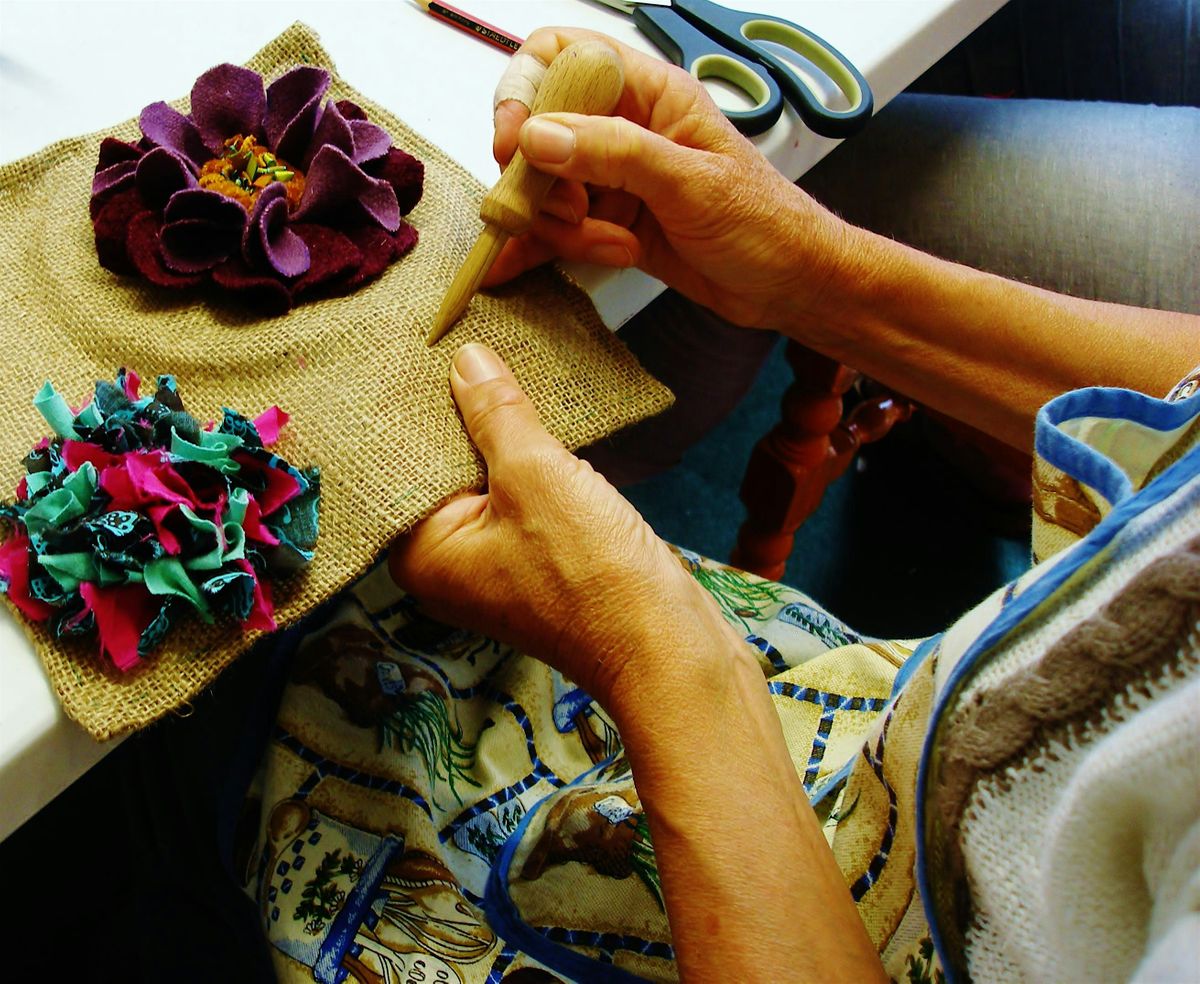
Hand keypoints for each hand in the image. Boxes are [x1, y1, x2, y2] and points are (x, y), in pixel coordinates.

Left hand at [388, 343, 733, 705]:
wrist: (668, 648)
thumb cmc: (592, 576)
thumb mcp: (536, 475)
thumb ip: (496, 414)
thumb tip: (466, 359)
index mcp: (422, 553)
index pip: (398, 464)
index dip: (410, 407)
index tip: (412, 348)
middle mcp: (449, 562)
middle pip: (442, 469)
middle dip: (458, 413)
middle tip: (457, 338)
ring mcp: (497, 562)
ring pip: (487, 479)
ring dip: (500, 432)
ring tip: (497, 359)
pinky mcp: (541, 558)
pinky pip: (522, 495)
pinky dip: (531, 458)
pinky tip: (538, 411)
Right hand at [485, 28, 850, 329]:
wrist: (790, 285)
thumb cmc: (765, 223)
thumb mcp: (692, 183)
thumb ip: (615, 153)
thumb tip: (540, 135)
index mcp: (649, 94)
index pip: (561, 55)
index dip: (525, 89)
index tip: (517, 143)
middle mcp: (623, 129)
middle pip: (537, 130)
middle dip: (540, 179)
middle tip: (570, 212)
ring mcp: (613, 178)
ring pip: (543, 189)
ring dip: (562, 228)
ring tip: (616, 247)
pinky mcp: (610, 223)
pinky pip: (555, 229)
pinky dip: (534, 249)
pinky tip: (510, 268)